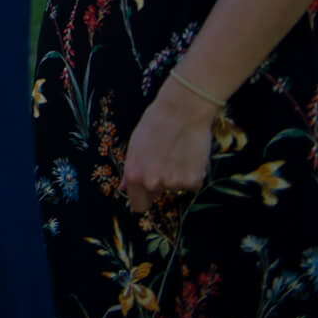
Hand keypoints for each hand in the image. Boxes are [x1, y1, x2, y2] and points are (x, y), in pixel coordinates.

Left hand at [120, 79, 217, 211]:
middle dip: (160, 183)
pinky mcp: (194, 181)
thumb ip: (130, 170)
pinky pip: (192, 183)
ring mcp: (174, 184)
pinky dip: (192, 173)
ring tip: (177, 152)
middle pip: (157, 195)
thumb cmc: (155, 124)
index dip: (142, 198)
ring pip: (175, 187)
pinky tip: (189, 155)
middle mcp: (153, 183)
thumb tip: (123, 187)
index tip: (147, 193)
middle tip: (164, 161)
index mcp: (134, 175)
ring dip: (177, 175)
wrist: (182, 112)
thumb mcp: (135, 146)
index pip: (138, 205)